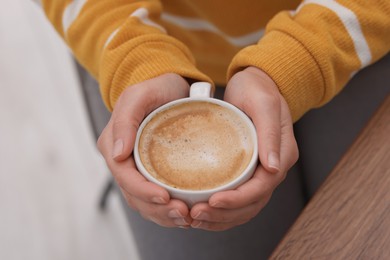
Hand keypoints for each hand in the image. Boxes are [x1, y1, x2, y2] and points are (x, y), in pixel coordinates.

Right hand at [97, 73, 192, 227]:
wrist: (167, 84)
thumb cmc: (154, 87)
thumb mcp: (138, 96)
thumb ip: (125, 121)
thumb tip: (118, 155)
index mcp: (113, 146)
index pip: (125, 177)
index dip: (143, 192)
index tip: (166, 198)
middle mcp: (121, 160)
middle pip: (134, 195)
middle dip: (157, 209)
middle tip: (183, 214)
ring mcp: (135, 167)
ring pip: (144, 201)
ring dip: (163, 215)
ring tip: (186, 219)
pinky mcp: (150, 170)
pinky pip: (154, 196)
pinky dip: (167, 209)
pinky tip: (184, 214)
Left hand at [190, 67, 298, 230]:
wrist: (255, 82)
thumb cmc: (258, 89)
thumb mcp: (264, 104)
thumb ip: (270, 133)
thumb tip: (272, 168)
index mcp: (282, 153)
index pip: (262, 187)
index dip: (239, 199)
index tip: (213, 201)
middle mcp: (273, 167)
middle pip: (253, 203)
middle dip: (225, 214)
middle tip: (197, 214)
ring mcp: (261, 170)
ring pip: (246, 206)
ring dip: (222, 218)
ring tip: (196, 218)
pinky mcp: (247, 169)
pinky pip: (238, 197)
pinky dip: (222, 210)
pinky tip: (203, 210)